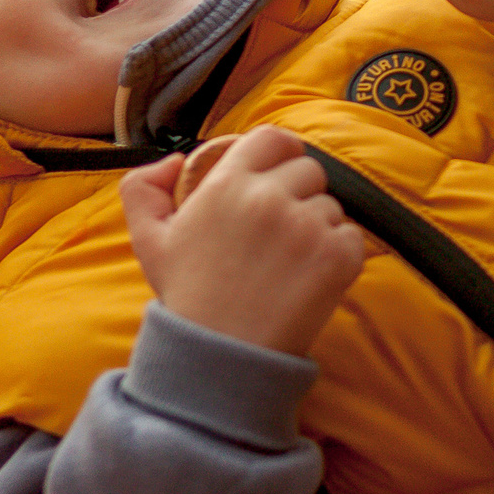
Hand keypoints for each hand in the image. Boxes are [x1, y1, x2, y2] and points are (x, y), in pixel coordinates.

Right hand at [120, 126, 365, 355]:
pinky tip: (307, 278)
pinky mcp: (337, 256)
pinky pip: (351, 236)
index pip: (273, 138)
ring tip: (286, 262)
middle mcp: (269, 197)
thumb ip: (142, 187)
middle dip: (298, 193)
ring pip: (330, 205)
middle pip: (308, 170)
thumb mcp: (148, 239)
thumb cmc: (188, 296)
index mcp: (227, 184)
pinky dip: (337, 254)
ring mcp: (307, 226)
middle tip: (277, 232)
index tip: (278, 173)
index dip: (280, 151)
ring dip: (317, 226)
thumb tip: (176, 159)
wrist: (221, 355)